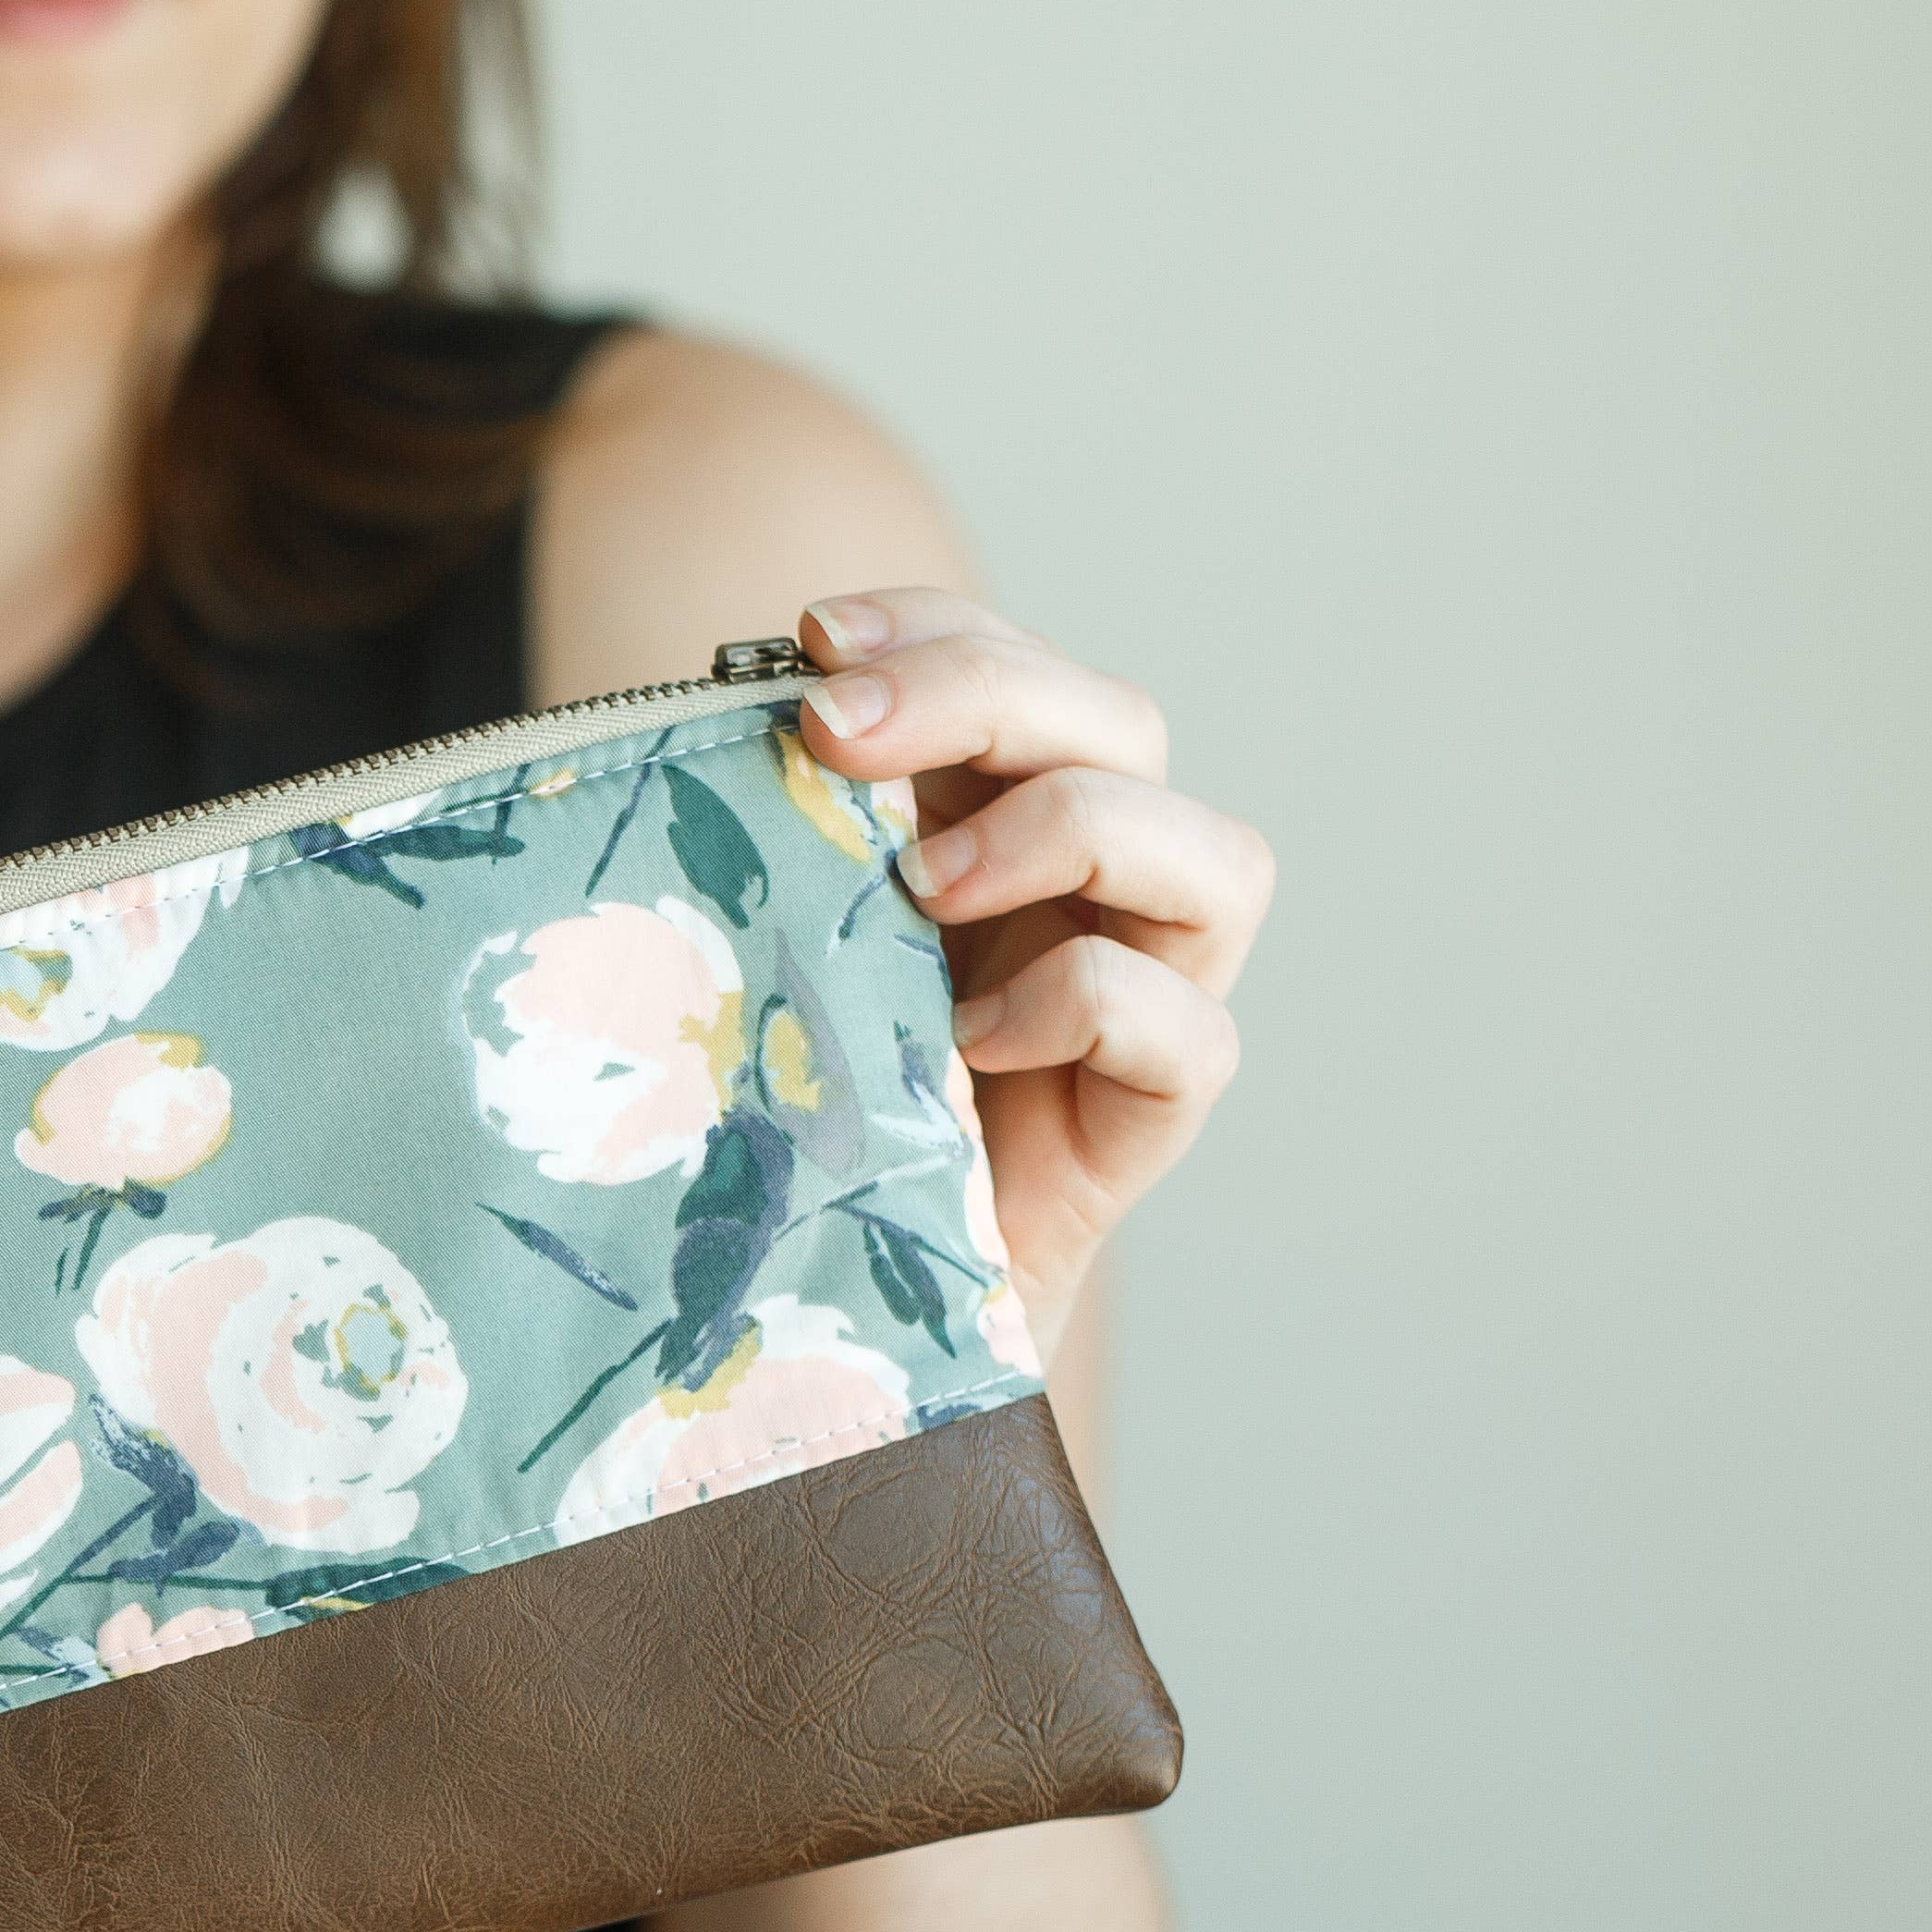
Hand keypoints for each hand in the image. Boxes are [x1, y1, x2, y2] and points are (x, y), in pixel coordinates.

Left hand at [789, 590, 1271, 1351]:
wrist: (814, 1304)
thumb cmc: (782, 1102)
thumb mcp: (762, 934)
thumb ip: (772, 831)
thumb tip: (713, 713)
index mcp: (995, 816)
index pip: (1013, 662)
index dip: (931, 626)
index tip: (806, 643)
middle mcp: (1091, 890)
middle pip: (1122, 725)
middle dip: (982, 695)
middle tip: (834, 733)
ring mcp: (1142, 1000)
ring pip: (1218, 859)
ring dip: (1075, 831)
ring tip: (925, 886)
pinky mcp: (1151, 1121)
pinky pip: (1190, 1033)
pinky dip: (1089, 1009)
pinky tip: (968, 1041)